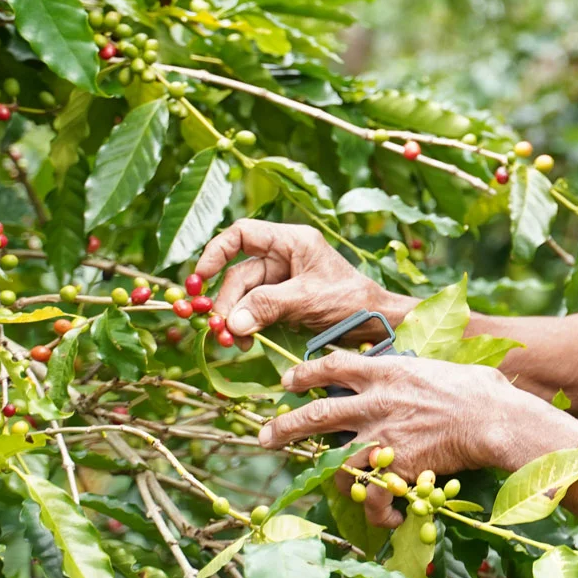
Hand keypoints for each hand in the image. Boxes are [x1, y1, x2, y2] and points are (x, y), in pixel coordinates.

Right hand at [195, 219, 410, 341]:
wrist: (377, 324)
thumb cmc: (352, 301)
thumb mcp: (309, 299)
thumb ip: (270, 306)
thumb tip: (233, 321)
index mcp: (292, 242)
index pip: (243, 235)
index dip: (217, 252)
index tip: (200, 277)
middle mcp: (284, 257)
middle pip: (240, 274)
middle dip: (229, 302)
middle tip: (223, 330)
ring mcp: (283, 281)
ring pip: (245, 297)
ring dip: (236, 319)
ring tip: (235, 341)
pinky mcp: (284, 303)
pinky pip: (256, 311)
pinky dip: (248, 326)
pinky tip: (246, 342)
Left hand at [259, 351, 521, 526]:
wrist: (493, 419)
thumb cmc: (482, 391)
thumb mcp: (445, 368)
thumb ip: (425, 372)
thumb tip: (433, 371)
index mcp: (387, 371)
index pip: (334, 365)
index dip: (305, 372)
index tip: (289, 380)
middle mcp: (375, 401)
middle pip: (317, 411)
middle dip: (286, 425)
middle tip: (265, 435)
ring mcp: (382, 434)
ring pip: (332, 456)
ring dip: (315, 470)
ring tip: (308, 482)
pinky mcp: (395, 466)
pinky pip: (371, 495)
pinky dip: (377, 511)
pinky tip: (388, 518)